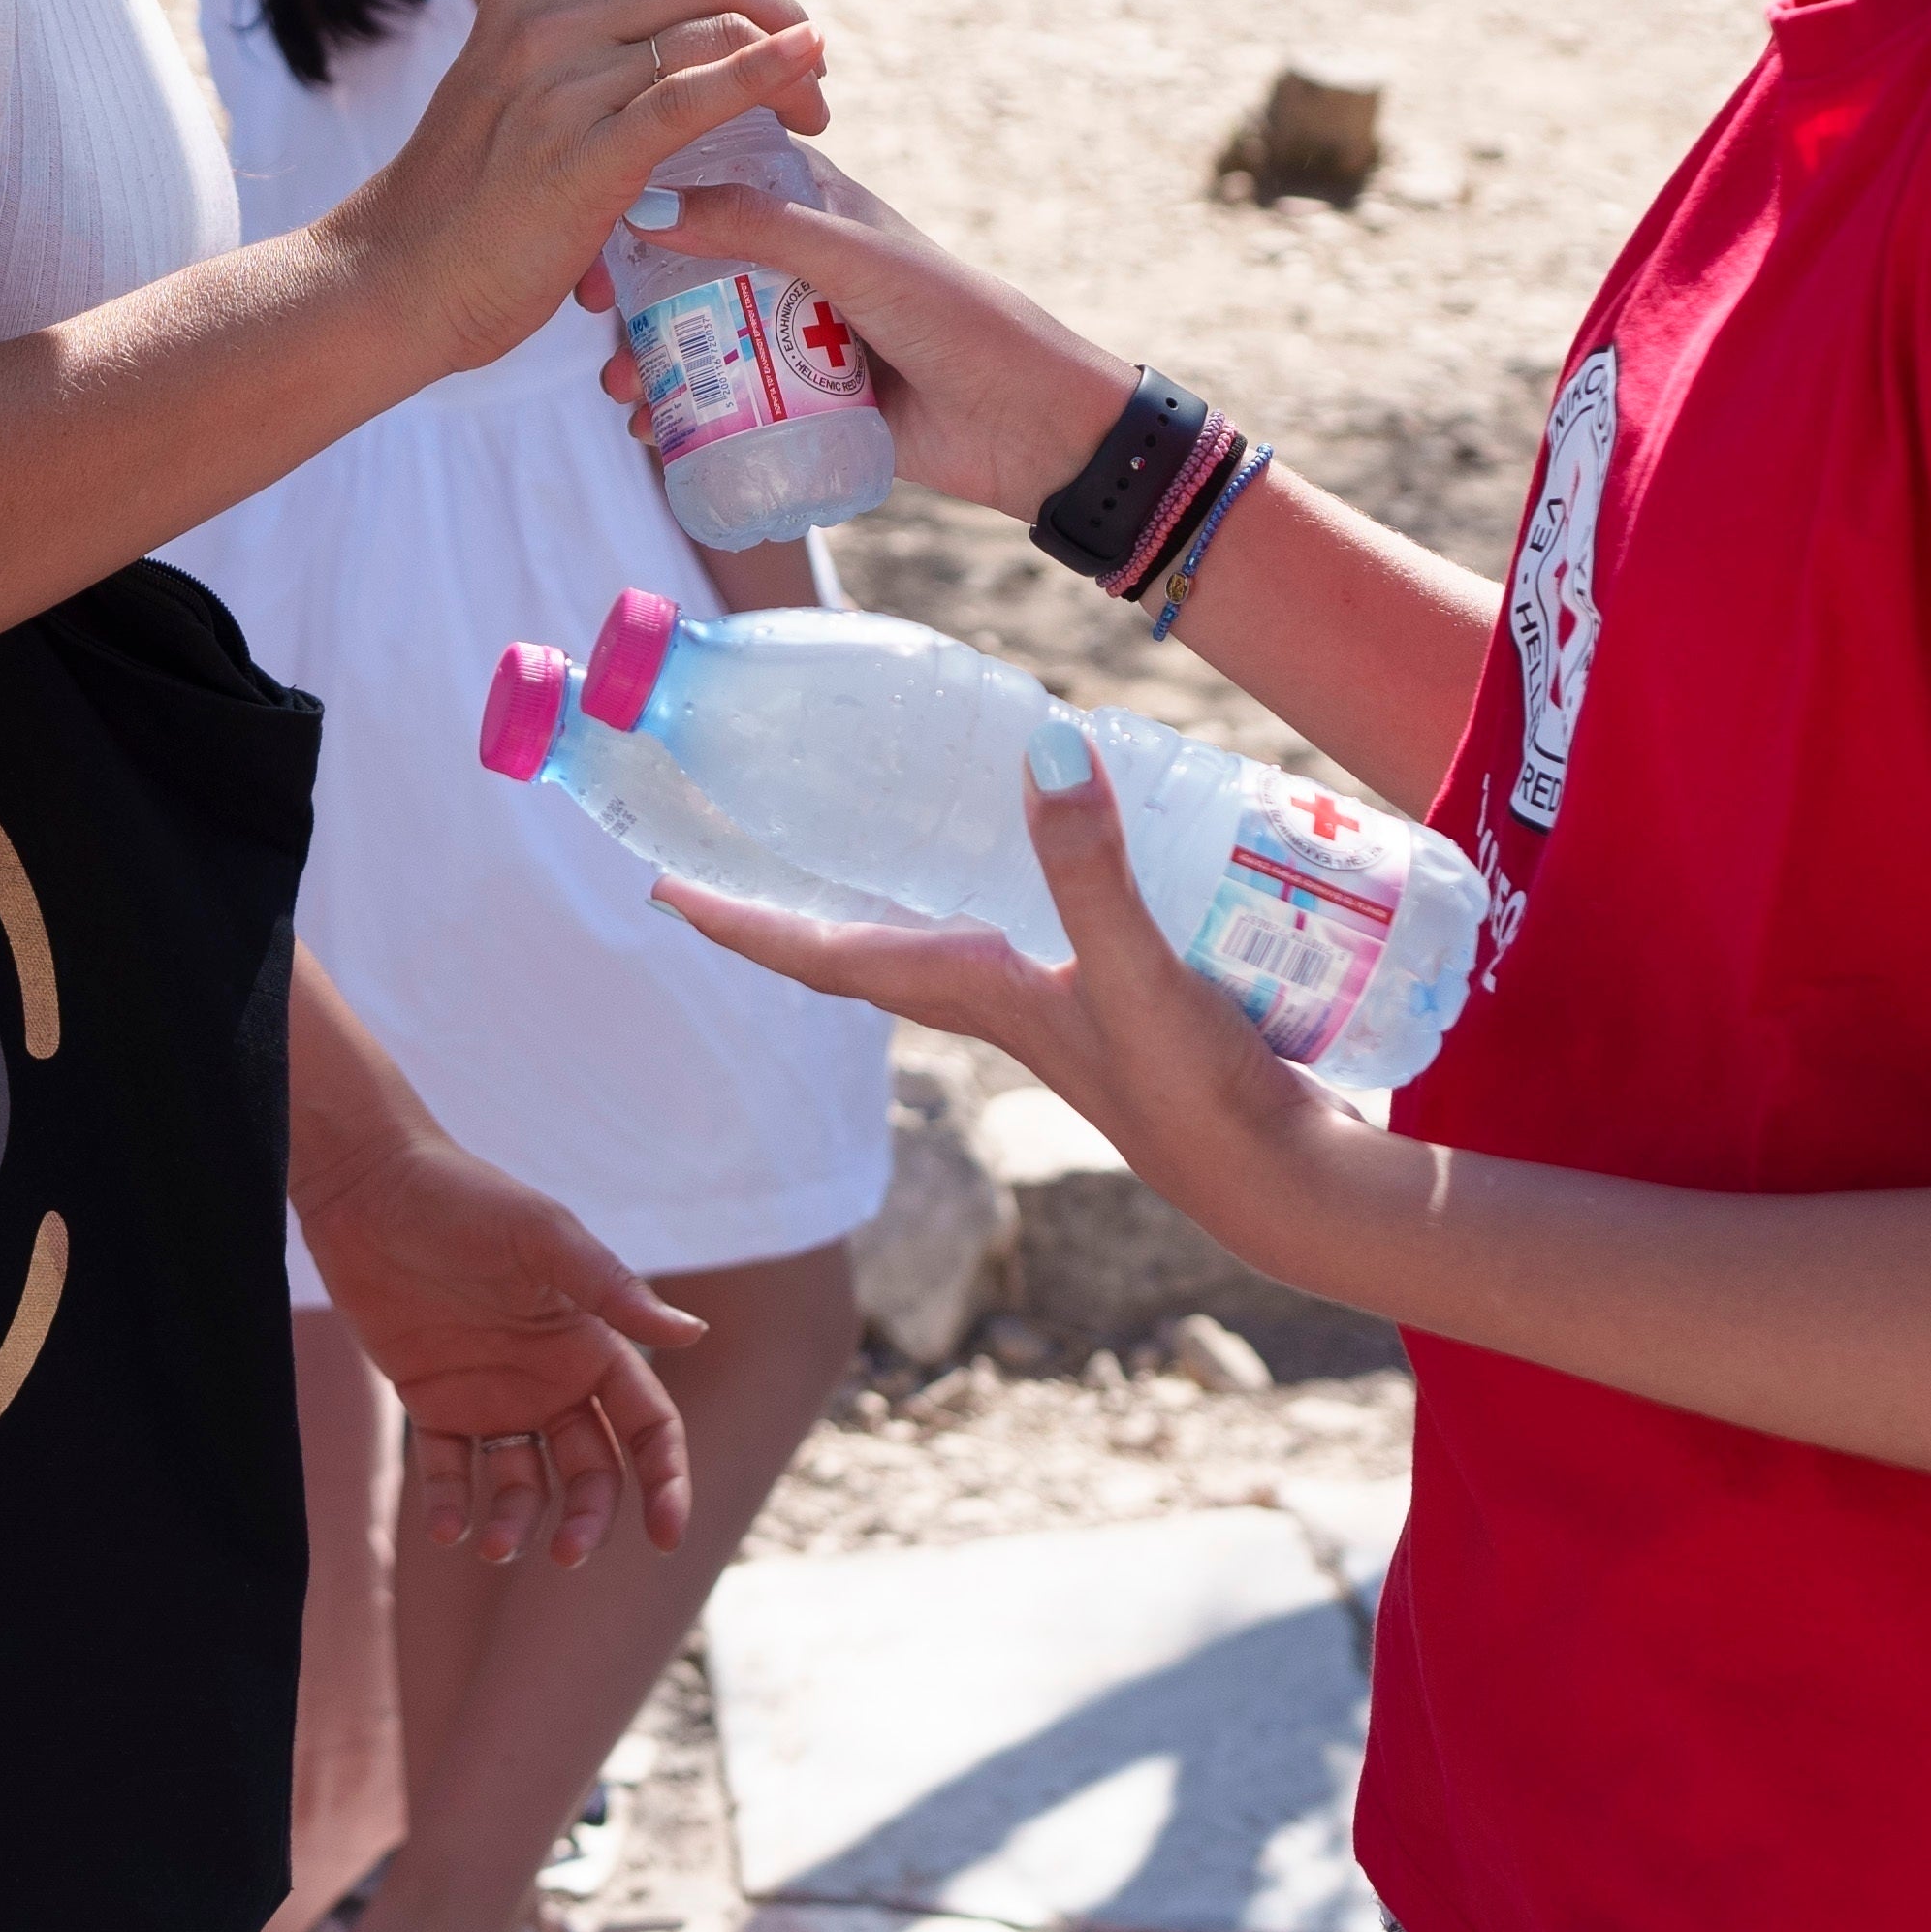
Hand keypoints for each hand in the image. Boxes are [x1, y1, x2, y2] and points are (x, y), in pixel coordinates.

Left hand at [304, 1127, 705, 1566]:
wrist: (368, 1186)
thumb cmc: (465, 1199)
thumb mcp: (543, 1237)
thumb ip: (611, 1289)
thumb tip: (691, 1332)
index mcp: (590, 1344)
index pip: (647, 1426)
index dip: (665, 1481)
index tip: (665, 1535)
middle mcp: (550, 1379)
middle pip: (592, 1471)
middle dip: (589, 1518)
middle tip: (566, 1554)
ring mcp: (492, 1395)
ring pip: (524, 1484)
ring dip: (518, 1523)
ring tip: (493, 1546)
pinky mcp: (433, 1402)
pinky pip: (452, 1470)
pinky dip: (452, 1506)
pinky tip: (448, 1527)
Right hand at [341, 0, 824, 376]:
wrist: (395, 280)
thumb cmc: (460, 198)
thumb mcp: (505, 87)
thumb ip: (569, 49)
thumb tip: (655, 36)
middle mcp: (543, 23)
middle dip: (778, 7)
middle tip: (810, 62)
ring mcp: (562, 88)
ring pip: (714, 30)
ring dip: (790, 61)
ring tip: (812, 111)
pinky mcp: (588, 158)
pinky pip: (695, 96)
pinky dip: (767, 74)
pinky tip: (805, 72)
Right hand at [633, 153, 1125, 522]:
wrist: (1028, 424)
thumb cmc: (954, 317)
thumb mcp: (853, 258)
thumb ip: (759, 226)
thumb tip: (647, 205)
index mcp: (811, 204)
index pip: (710, 177)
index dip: (646, 194)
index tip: (590, 227)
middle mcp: (794, 262)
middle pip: (688, 267)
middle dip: (633, 299)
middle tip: (594, 327)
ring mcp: (794, 334)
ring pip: (699, 339)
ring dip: (650, 362)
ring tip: (625, 396)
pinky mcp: (801, 400)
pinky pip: (726, 402)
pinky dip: (682, 416)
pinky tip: (654, 435)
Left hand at [666, 731, 1369, 1283]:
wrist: (1274, 1180)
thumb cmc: (1194, 1096)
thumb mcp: (1136, 972)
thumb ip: (1091, 868)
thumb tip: (1046, 751)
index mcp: (970, 991)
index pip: (821, 952)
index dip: (738, 919)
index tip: (657, 887)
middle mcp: (987, 997)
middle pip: (857, 937)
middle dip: (786, 893)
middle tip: (726, 832)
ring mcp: (1040, 1000)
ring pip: (933, 928)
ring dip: (878, 884)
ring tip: (842, 820)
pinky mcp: (1099, 993)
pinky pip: (1017, 919)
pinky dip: (993, 877)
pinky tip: (1027, 840)